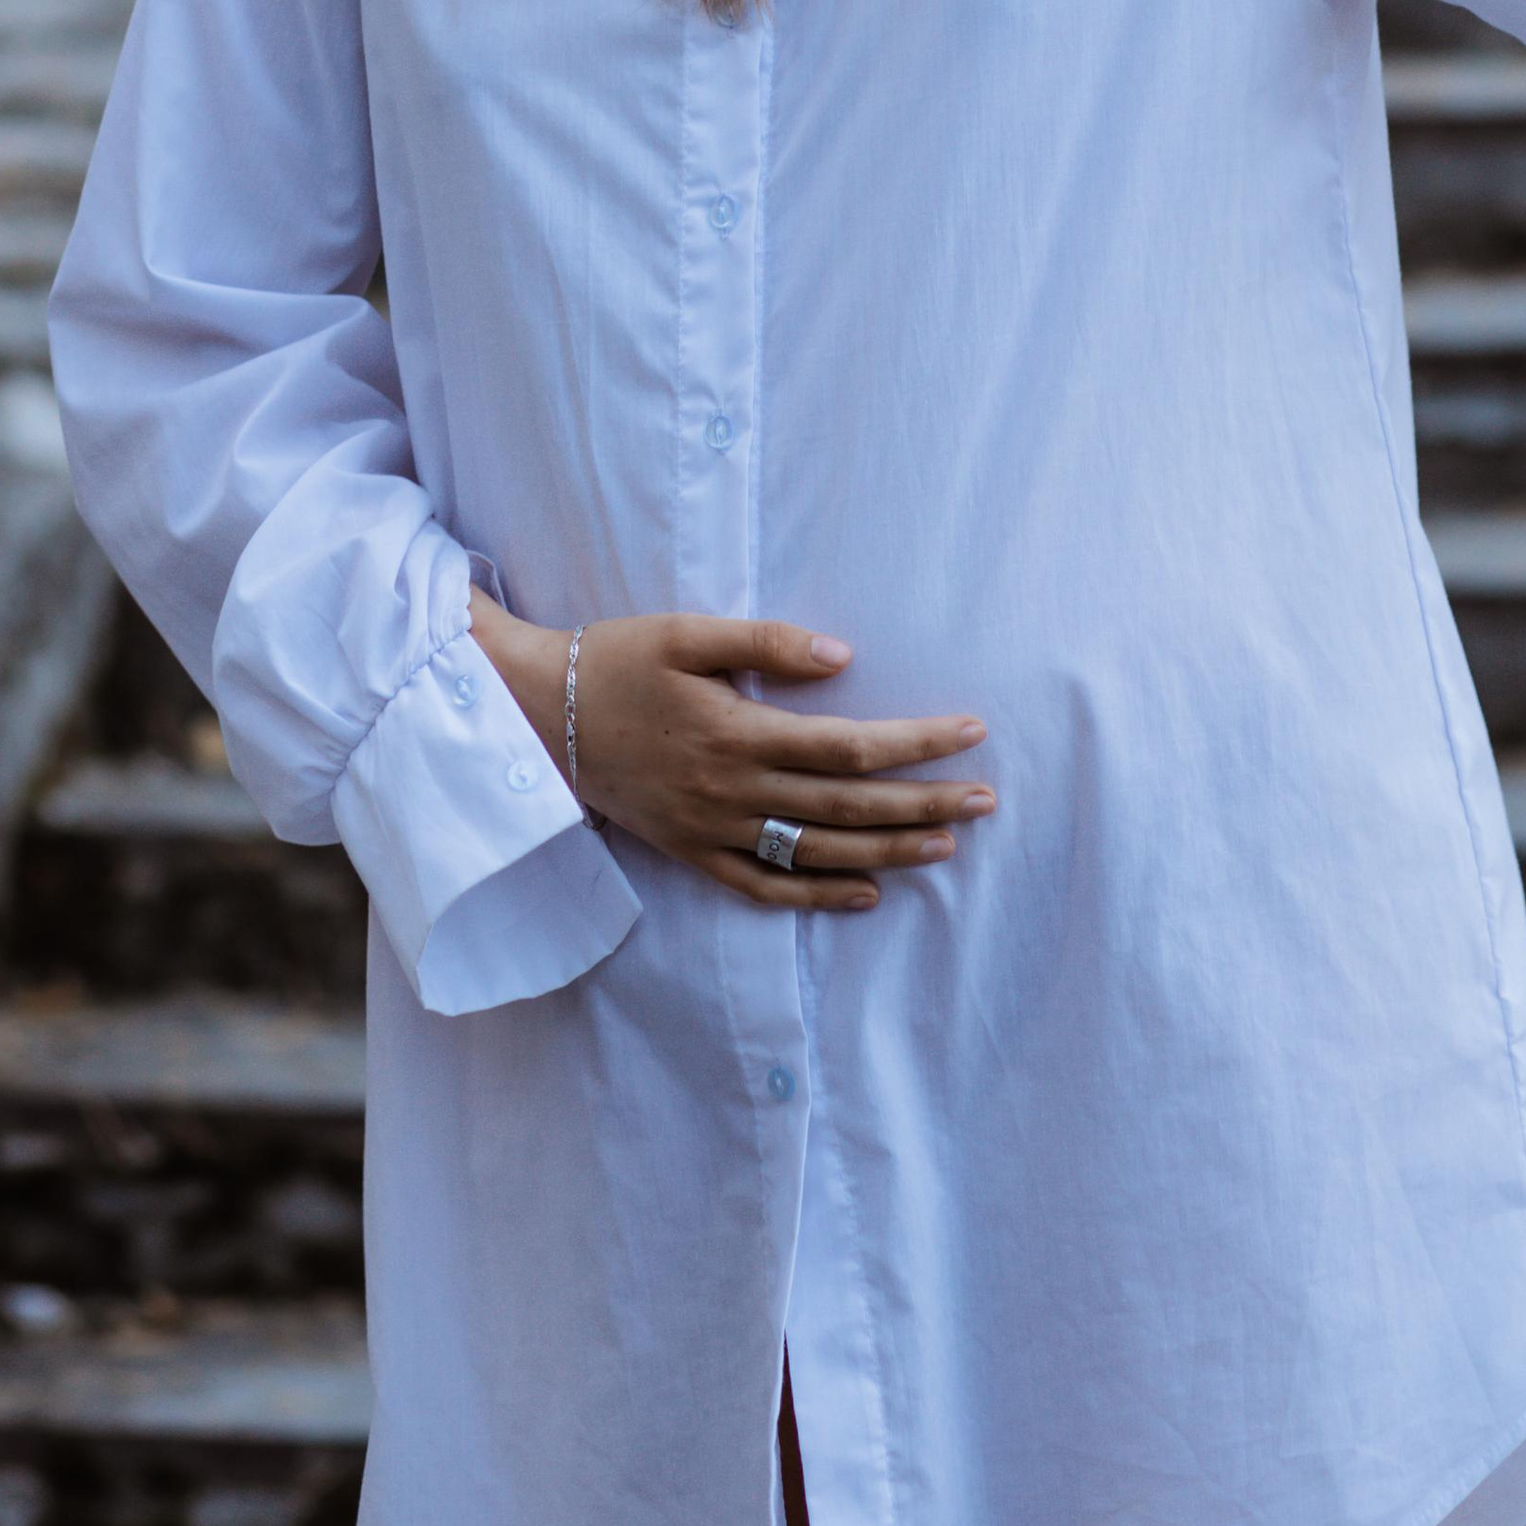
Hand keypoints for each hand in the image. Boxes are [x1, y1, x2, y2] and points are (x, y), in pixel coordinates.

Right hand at [467, 598, 995, 911]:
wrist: (538, 716)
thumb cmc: (616, 660)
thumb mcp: (686, 632)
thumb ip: (767, 643)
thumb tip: (844, 657)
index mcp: (739, 733)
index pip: (849, 746)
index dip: (916, 744)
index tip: (972, 733)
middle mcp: (733, 791)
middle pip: (847, 806)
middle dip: (923, 804)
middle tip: (987, 800)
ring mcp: (712, 830)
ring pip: (818, 852)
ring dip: (888, 850)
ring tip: (946, 845)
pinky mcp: (691, 852)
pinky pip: (764, 886)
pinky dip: (818, 893)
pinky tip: (867, 892)